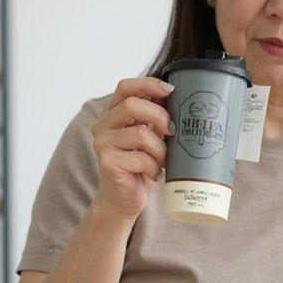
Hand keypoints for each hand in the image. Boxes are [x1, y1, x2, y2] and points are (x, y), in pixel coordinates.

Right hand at [91, 76, 174, 219]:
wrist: (124, 199)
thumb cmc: (140, 166)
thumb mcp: (151, 136)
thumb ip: (157, 118)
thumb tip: (180, 98)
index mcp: (113, 114)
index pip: (125, 87)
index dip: (148, 84)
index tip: (170, 90)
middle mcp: (103, 126)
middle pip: (132, 106)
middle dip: (160, 116)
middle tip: (173, 131)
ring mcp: (103, 144)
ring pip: (141, 134)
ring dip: (160, 149)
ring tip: (162, 160)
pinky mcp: (108, 163)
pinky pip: (141, 158)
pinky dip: (154, 167)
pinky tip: (153, 174)